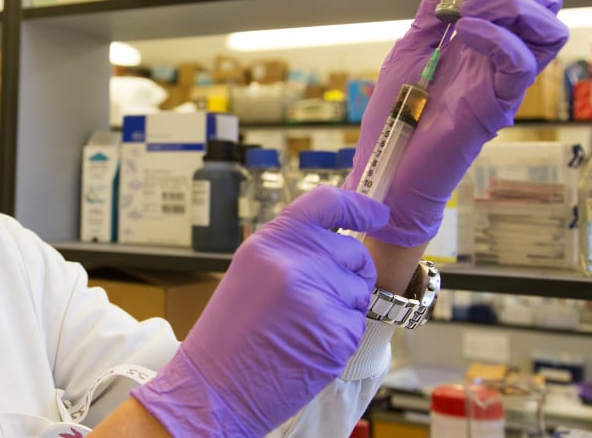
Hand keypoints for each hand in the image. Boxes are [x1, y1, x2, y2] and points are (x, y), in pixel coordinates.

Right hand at [131, 186, 389, 436]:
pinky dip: (339, 338)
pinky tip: (308, 346)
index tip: (378, 213)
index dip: (360, 206)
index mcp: (271, 242)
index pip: (327, 203)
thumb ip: (291, 250)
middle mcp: (295, 262)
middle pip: (355, 252)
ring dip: (344, 309)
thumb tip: (337, 240)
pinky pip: (357, 325)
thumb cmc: (231, 334)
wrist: (214, 388)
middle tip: (316, 299)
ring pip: (361, 291)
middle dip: (349, 274)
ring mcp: (318, 297)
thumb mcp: (251, 272)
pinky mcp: (335, 333)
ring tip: (303, 326)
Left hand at [342, 0, 568, 246]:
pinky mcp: (499, 105)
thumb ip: (429, 17)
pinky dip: (497, 36)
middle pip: (543, 2)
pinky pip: (522, 63)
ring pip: (548, 28)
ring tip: (467, 10)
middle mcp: (501, 58)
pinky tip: (465, 32)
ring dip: (508, 3)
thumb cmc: (395, 115)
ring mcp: (503, 81)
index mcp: (483, 41)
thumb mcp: (408, 51)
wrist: (386, 163)